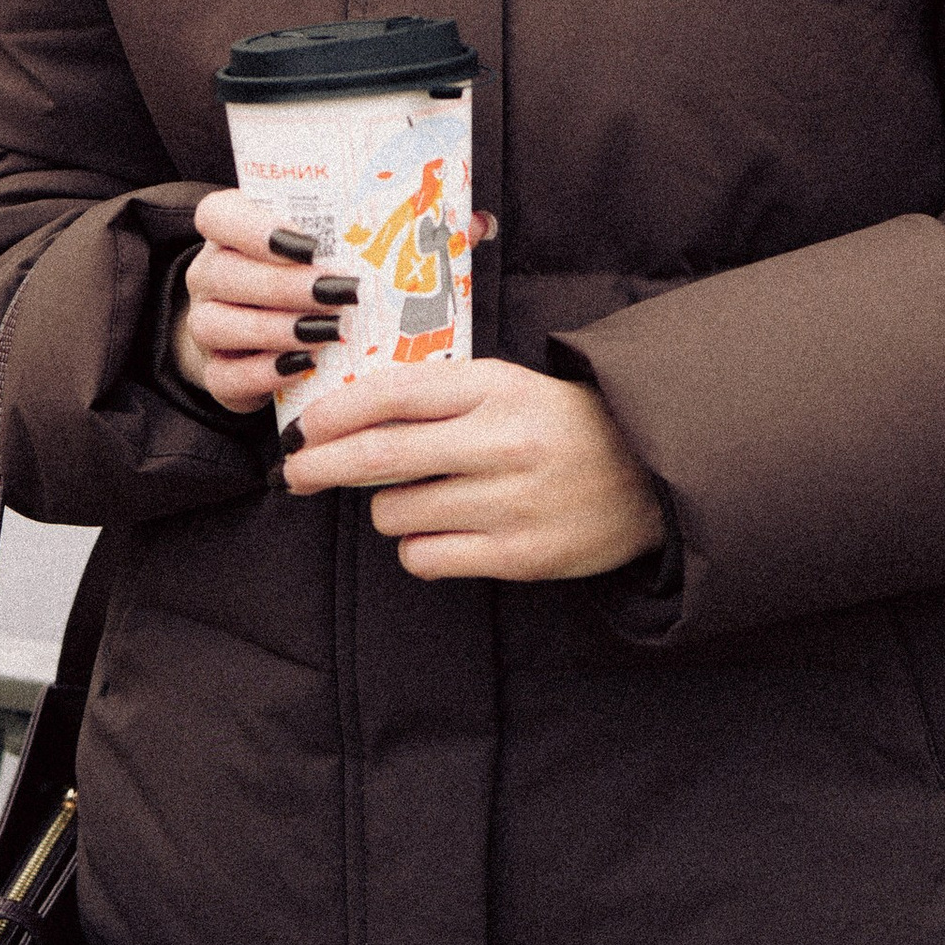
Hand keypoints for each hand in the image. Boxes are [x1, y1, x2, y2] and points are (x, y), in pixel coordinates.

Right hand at [171, 190, 338, 412]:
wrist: (275, 337)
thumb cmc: (308, 277)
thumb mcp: (321, 247)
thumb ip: (340, 232)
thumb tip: (395, 228)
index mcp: (228, 233)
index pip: (216, 215)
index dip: (256, 228)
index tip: (309, 246)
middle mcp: (208, 276)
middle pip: (222, 272)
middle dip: (283, 284)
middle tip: (334, 292)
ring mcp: (203, 325)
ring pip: (215, 325)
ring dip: (274, 328)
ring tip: (325, 331)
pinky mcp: (215, 372)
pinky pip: (224, 376)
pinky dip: (263, 373)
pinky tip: (303, 364)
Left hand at [282, 357, 668, 581]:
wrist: (650, 472)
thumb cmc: (558, 423)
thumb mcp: (504, 386)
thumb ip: (435, 396)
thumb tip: (345, 417)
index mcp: (495, 387)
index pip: (392, 394)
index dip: (334, 412)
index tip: (301, 427)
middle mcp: (501, 441)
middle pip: (379, 457)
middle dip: (321, 464)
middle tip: (295, 472)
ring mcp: (511, 502)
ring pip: (397, 513)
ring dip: (388, 508)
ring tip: (419, 497)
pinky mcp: (520, 555)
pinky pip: (426, 558)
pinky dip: (419, 547)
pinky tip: (442, 532)